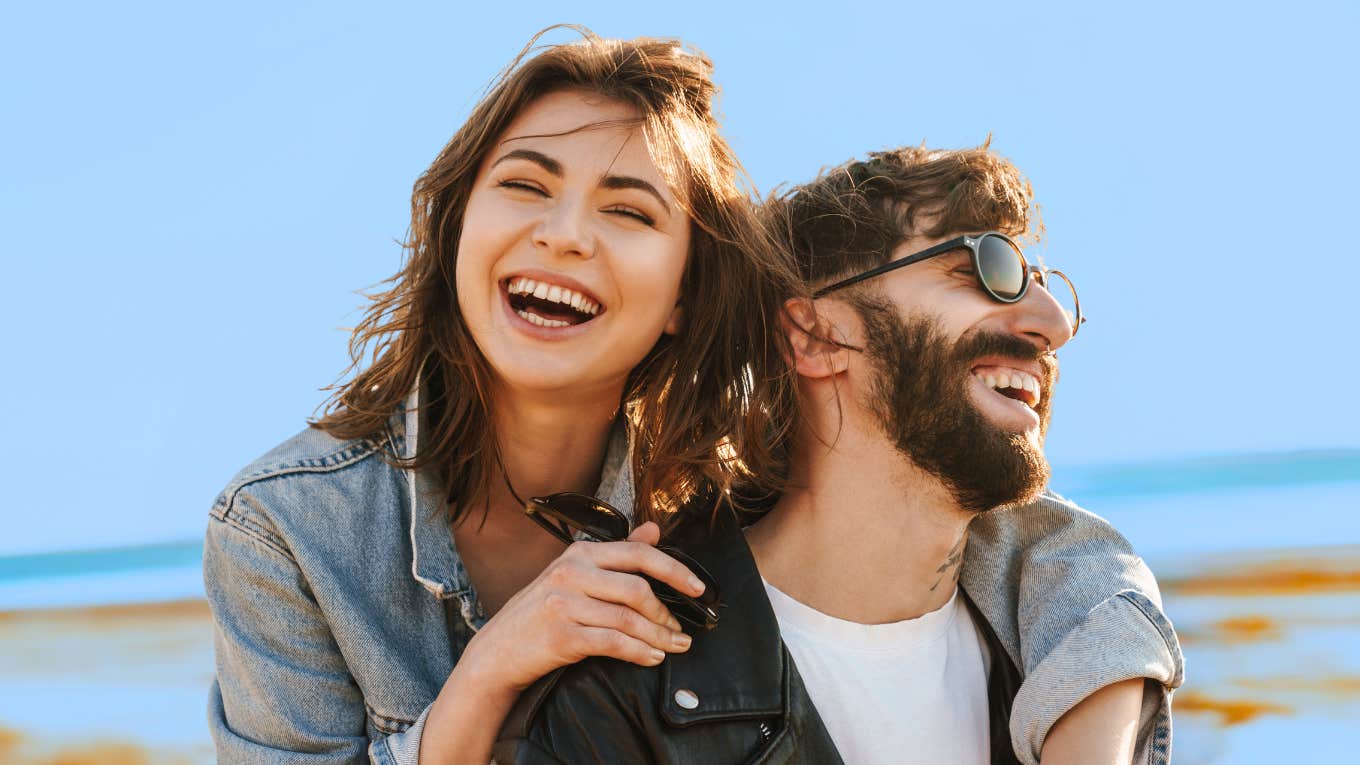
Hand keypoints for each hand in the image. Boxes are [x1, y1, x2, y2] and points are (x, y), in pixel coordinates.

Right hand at [461, 521, 704, 690]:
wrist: (496, 652)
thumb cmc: (540, 613)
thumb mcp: (574, 575)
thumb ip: (616, 555)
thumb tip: (655, 530)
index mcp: (580, 552)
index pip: (638, 554)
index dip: (675, 570)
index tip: (699, 588)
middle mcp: (571, 572)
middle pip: (638, 588)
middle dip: (667, 613)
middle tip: (682, 631)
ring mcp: (565, 603)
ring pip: (629, 618)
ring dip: (659, 637)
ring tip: (674, 647)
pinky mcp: (562, 635)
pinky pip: (613, 643)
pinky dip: (639, 652)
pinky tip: (652, 658)